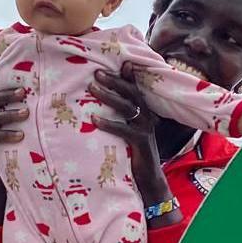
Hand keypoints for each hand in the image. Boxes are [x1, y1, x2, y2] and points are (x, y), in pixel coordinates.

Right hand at [0, 66, 27, 223]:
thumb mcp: (18, 129)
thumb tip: (44, 97)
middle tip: (23, 92)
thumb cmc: (15, 151)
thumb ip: (22, 115)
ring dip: (10, 114)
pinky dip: (7, 134)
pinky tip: (21, 136)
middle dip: (6, 94)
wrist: (3, 180)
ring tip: (26, 113)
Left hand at [91, 64, 180, 225]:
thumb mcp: (127, 131)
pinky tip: (94, 119)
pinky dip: (108, 123)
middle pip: (131, 94)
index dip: (126, 76)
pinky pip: (124, 130)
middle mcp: (147, 118)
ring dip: (109, 96)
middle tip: (96, 73)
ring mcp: (145, 130)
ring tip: (92, 88)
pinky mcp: (141, 144)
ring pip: (127, 107)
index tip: (112, 63)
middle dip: (114, 81)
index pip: (134, 89)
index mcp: (144, 112)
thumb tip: (100, 101)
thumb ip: (119, 116)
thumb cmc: (134, 154)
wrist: (148, 179)